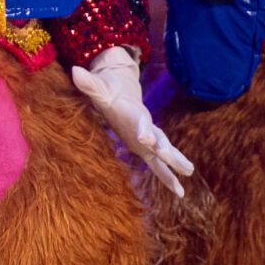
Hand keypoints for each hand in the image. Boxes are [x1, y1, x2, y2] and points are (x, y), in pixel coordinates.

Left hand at [72, 45, 192, 196]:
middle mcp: (146, 128)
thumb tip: (75, 71)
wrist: (121, 92)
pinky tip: (179, 193)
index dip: (144, 130)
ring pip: (165, 152)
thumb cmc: (108, 92)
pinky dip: (169, 177)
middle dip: (166, 149)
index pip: (141, 123)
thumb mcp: (98, 89)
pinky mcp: (148, 148)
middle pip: (160, 140)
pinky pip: (160, 165)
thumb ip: (88, 83)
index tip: (145, 137)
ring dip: (176, 163)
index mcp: (135, 115)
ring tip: (189, 173)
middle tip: (176, 161)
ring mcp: (149, 139)